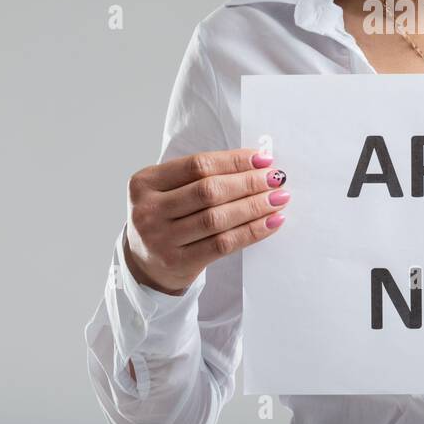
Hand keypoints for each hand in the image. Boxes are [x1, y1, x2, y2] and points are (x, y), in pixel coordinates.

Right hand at [123, 147, 290, 295]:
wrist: (145, 264)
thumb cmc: (166, 218)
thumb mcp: (169, 190)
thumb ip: (201, 176)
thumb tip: (257, 164)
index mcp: (144, 182)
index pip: (198, 165)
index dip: (234, 161)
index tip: (263, 159)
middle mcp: (148, 210)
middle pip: (209, 191)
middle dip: (248, 182)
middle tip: (276, 179)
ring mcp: (160, 239)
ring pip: (218, 218)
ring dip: (254, 206)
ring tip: (278, 198)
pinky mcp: (177, 263)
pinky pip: (223, 244)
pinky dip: (252, 231)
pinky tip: (271, 222)